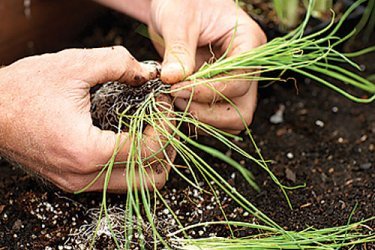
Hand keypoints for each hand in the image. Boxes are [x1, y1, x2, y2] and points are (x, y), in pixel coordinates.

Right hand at [0, 46, 173, 192]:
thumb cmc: (22, 91)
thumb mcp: (74, 66)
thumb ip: (118, 64)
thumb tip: (148, 72)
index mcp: (87, 151)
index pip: (148, 150)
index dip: (166, 125)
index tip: (165, 104)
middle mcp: (84, 176)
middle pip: (149, 179)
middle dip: (167, 148)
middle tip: (166, 121)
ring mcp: (78, 183)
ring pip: (135, 185)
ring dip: (152, 158)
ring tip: (153, 128)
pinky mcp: (73, 181)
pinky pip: (116, 180)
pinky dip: (132, 162)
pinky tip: (132, 137)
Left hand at [149, 0, 265, 132]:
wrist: (178, 4)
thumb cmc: (183, 2)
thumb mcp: (178, 19)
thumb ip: (178, 49)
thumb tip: (174, 80)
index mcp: (248, 42)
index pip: (241, 80)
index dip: (210, 91)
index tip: (177, 88)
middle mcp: (248, 67)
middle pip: (242, 109)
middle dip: (209, 113)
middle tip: (177, 99)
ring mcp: (235, 81)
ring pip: (232, 119)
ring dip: (203, 119)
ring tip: (175, 100)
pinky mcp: (220, 91)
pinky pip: (216, 118)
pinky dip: (198, 119)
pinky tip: (177, 103)